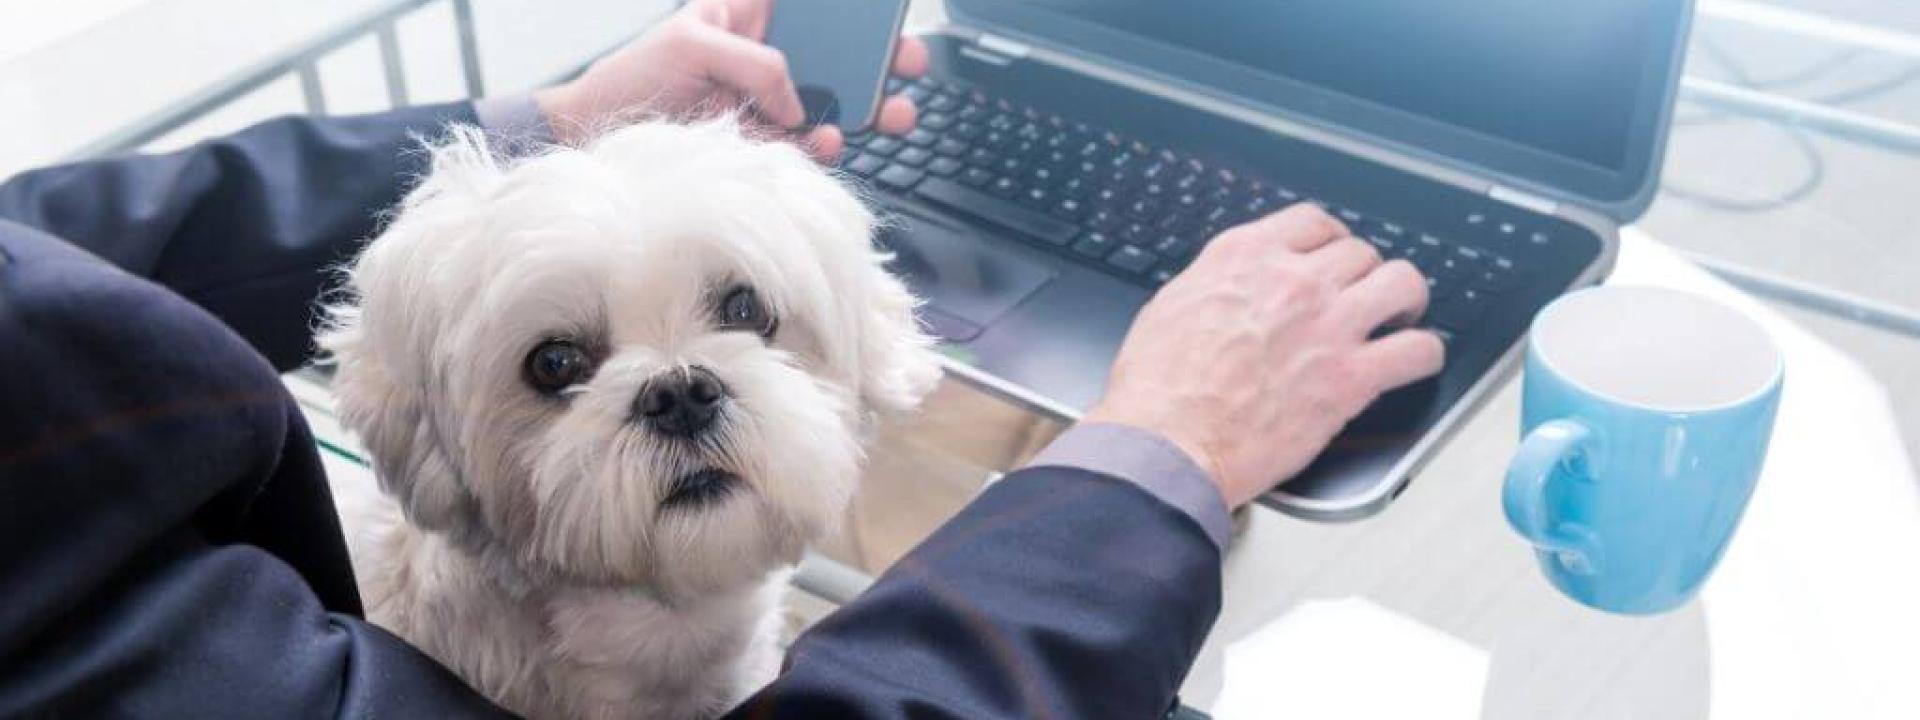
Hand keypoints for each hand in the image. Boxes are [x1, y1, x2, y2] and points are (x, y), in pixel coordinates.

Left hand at [533, 0, 929, 159]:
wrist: (596, 138)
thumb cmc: (634, 75)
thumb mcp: (689, 44)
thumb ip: (752, 61)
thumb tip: (795, 99)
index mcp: (751, 20)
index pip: (811, 11)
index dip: (850, 14)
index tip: (886, 19)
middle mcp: (766, 62)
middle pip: (837, 57)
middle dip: (877, 62)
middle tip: (908, 68)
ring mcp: (768, 106)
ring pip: (831, 104)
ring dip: (863, 110)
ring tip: (884, 115)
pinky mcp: (762, 146)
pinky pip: (806, 146)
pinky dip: (823, 147)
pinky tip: (828, 142)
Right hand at [1084, 205, 1445, 508]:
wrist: (1166, 443)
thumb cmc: (1157, 389)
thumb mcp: (1172, 306)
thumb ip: (1215, 285)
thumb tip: (1229, 289)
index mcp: (1246, 257)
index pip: (1313, 222)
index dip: (1331, 240)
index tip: (1332, 257)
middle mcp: (1294, 281)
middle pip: (1360, 252)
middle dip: (1363, 275)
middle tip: (1362, 297)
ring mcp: (1329, 326)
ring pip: (1403, 284)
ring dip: (1406, 300)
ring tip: (1401, 317)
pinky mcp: (1352, 378)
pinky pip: (1418, 351)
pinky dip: (1424, 354)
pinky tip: (1416, 360)